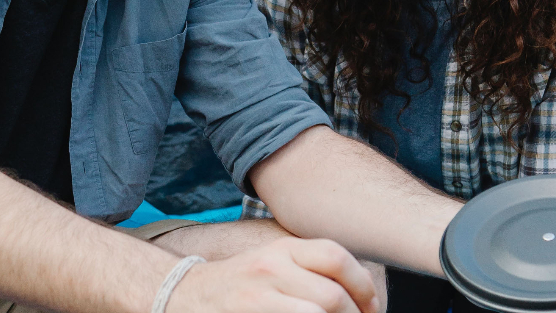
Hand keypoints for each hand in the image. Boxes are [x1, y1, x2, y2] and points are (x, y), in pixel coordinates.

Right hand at [168, 236, 379, 312]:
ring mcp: (258, 297)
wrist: (184, 295)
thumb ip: (310, 270)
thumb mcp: (274, 263)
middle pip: (332, 296)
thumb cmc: (241, 284)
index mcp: (282, 248)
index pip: (336, 257)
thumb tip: (361, 295)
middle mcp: (271, 267)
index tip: (372, 308)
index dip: (364, 286)